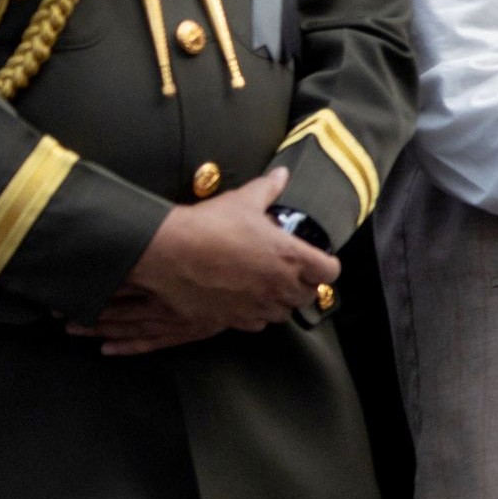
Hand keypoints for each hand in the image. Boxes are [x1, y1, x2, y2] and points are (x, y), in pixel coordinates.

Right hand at [85, 167, 336, 354]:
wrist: (167, 251)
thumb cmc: (208, 225)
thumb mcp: (243, 200)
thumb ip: (268, 189)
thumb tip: (281, 174)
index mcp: (291, 256)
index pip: (330, 271)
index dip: (326, 265)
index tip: (318, 260)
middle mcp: (279, 285)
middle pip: (309, 295)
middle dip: (305, 284)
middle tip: (293, 273)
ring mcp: (256, 305)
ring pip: (283, 312)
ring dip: (281, 301)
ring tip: (270, 287)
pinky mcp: (232, 319)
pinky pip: (257, 323)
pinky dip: (256, 314)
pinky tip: (247, 301)